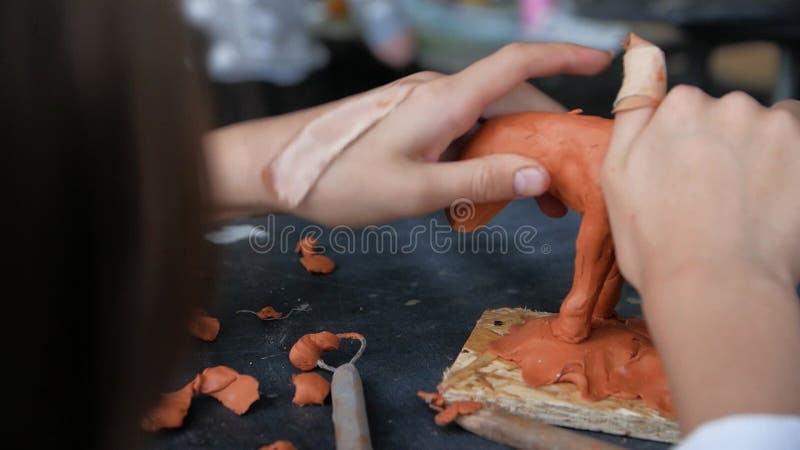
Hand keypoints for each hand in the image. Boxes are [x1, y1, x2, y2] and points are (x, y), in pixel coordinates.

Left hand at [206, 43, 610, 225]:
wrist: (275, 168)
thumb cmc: (337, 179)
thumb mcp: (415, 190)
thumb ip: (480, 180)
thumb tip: (541, 174)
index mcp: (444, 100)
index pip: (517, 64)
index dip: (564, 56)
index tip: (603, 58)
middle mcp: (438, 94)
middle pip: (510, 102)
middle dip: (546, 137)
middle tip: (565, 187)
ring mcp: (422, 107)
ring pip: (486, 122)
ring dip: (512, 155)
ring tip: (530, 202)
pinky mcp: (409, 123)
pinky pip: (460, 133)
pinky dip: (481, 158)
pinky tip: (478, 195)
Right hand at [602, 86, 799, 431]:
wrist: (714, 286)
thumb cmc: (657, 243)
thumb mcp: (616, 177)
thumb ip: (631, 115)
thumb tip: (640, 63)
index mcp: (674, 109)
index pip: (684, 109)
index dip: (682, 147)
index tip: (682, 179)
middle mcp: (723, 106)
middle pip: (725, 115)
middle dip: (720, 145)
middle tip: (710, 196)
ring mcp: (769, 124)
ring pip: (764, 126)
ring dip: (757, 152)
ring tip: (742, 202)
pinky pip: (798, 136)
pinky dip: (788, 160)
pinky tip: (771, 196)